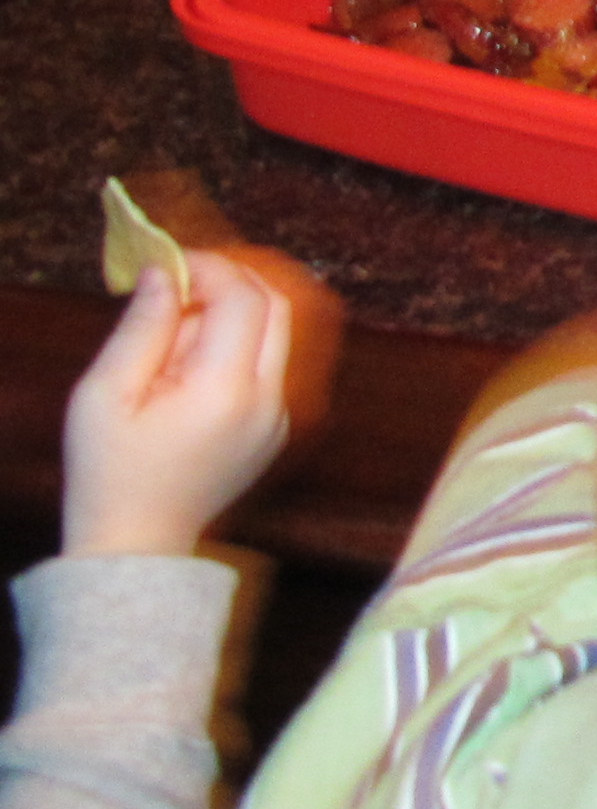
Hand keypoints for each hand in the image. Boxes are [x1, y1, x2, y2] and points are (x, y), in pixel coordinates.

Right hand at [63, 251, 296, 557]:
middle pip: (276, 308)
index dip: (212, 268)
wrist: (136, 545)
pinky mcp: (276, 428)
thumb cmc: (108, 472)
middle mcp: (269, 402)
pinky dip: (238, 345)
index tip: (170, 263)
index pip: (245, 300)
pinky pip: (269, 365)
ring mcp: (280, 418)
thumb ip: (142, 326)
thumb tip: (167, 271)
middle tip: (176, 286)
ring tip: (173, 336)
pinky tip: (186, 370)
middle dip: (231, 282)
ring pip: (277, 334)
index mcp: (227, 392)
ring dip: (235, 313)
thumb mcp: (104, 394)